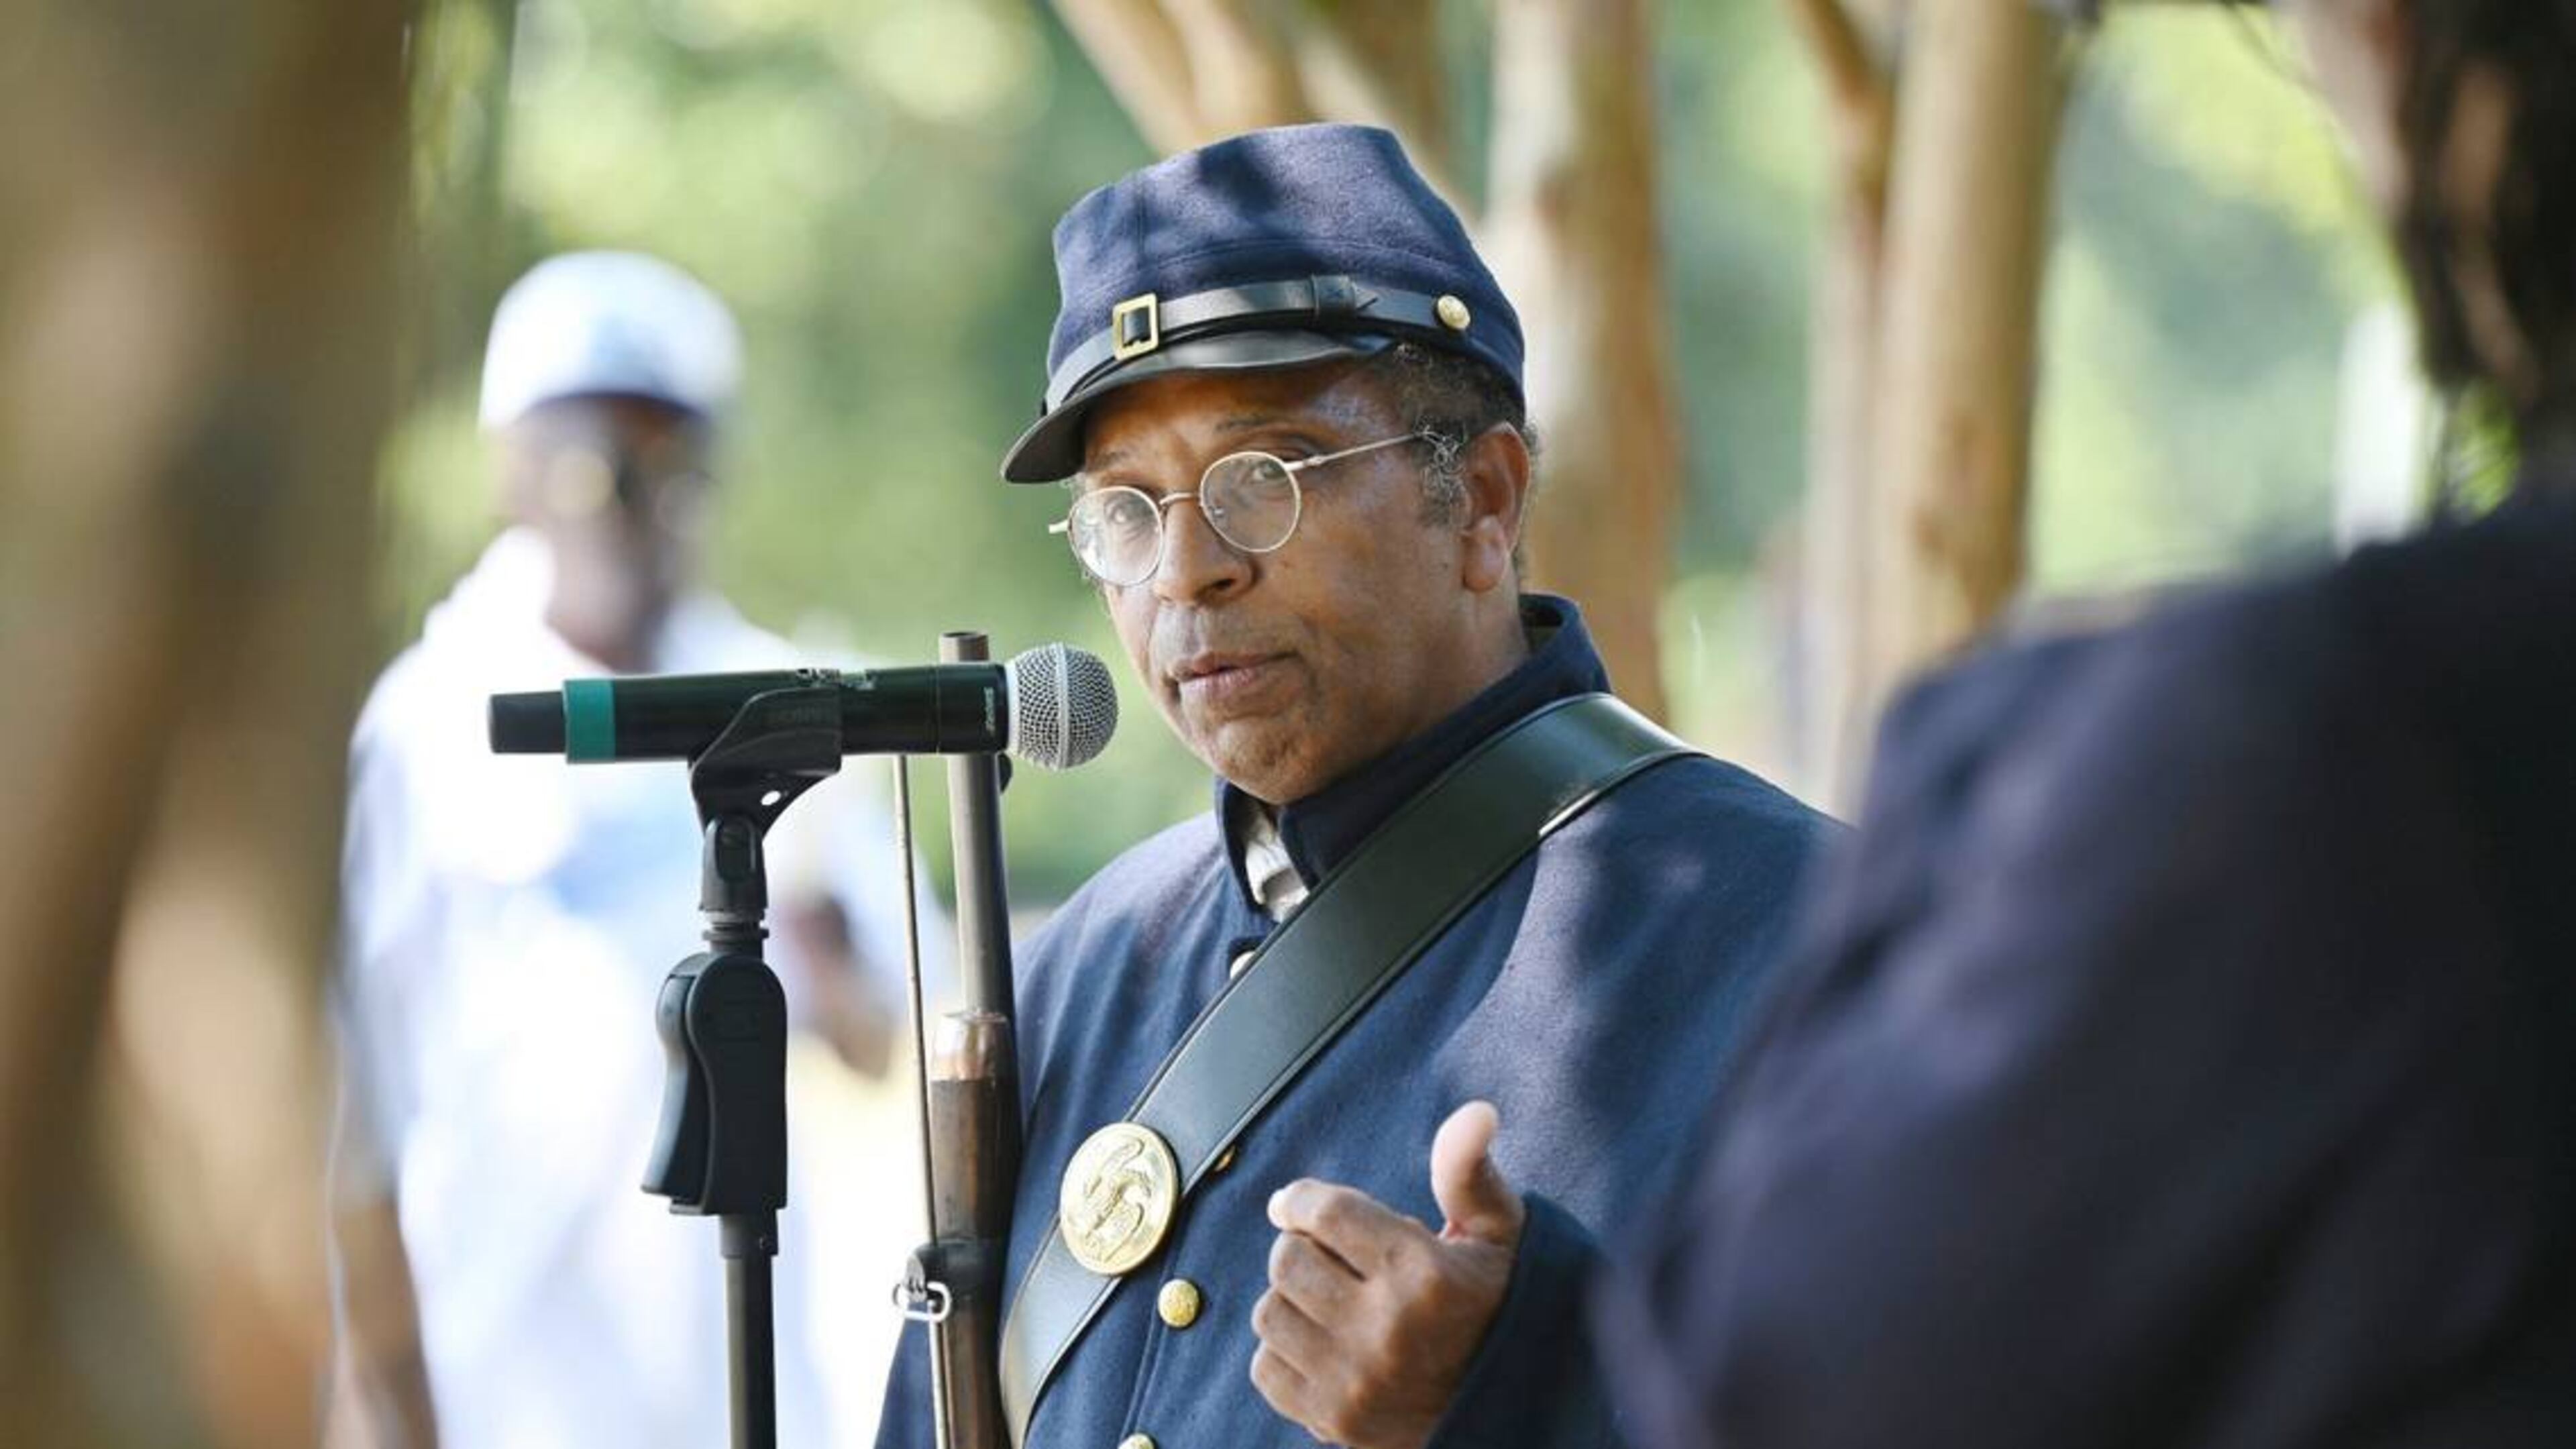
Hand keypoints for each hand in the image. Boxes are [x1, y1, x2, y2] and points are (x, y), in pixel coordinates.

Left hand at [1250, 1101, 1524, 1448]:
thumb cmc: (1498, 1308)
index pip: (1326, 1213)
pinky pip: (1266, 1367)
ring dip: (1292, 1299)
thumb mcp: (1500, 1236)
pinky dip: (1285, 1350)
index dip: (1300, 1200)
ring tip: (1331, 1300)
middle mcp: (1385, 1330)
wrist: (1510, 1412)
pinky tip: (1324, 1343)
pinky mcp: (1334, 1421)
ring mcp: (1355, 1382)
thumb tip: (1475, 1111)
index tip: (1295, 1204)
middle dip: (1303, 1247)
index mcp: (1424, 1275)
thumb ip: (1469, 1173)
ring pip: (1270, 1312)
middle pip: (1288, 1259)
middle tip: (1329, 1255)